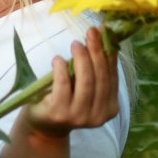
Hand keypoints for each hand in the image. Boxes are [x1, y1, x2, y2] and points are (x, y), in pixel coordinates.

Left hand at [19, 26, 119, 141]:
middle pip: (100, 78)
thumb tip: (104, 34)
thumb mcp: (86, 85)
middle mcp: (99, 115)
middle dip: (96, 52)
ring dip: (81, 59)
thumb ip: (96, 67)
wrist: (45, 125)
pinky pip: (64, 86)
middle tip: (90, 33)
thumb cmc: (67, 99)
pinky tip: (57, 60)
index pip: (112, 77)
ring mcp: (80, 116)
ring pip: (86, 82)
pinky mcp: (60, 113)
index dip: (109, 53)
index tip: (104, 32)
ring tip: (75, 44)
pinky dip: (61, 69)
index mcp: (110, 108)